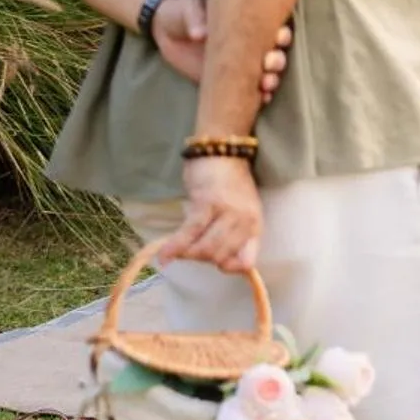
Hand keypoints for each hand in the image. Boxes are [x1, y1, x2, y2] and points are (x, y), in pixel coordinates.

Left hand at [153, 0, 291, 105]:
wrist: (167, 31)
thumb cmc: (183, 13)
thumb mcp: (189, 10)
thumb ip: (196, 19)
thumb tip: (201, 34)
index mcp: (247, 22)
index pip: (273, 28)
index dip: (281, 34)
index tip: (278, 38)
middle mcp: (249, 45)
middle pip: (275, 54)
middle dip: (277, 61)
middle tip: (268, 63)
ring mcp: (240, 66)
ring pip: (266, 74)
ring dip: (271, 80)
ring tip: (266, 84)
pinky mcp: (227, 83)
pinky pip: (249, 92)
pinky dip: (259, 97)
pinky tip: (261, 99)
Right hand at [165, 156, 262, 273]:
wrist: (223, 151)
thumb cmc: (231, 184)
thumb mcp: (242, 212)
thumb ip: (235, 236)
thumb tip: (221, 264)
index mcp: (255, 225)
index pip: (247, 262)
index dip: (229, 268)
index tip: (215, 264)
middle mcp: (245, 221)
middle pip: (219, 257)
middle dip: (201, 259)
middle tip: (191, 247)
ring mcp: (227, 212)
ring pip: (204, 249)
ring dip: (187, 253)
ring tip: (178, 249)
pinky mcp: (206, 203)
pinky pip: (189, 233)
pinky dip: (174, 247)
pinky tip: (164, 256)